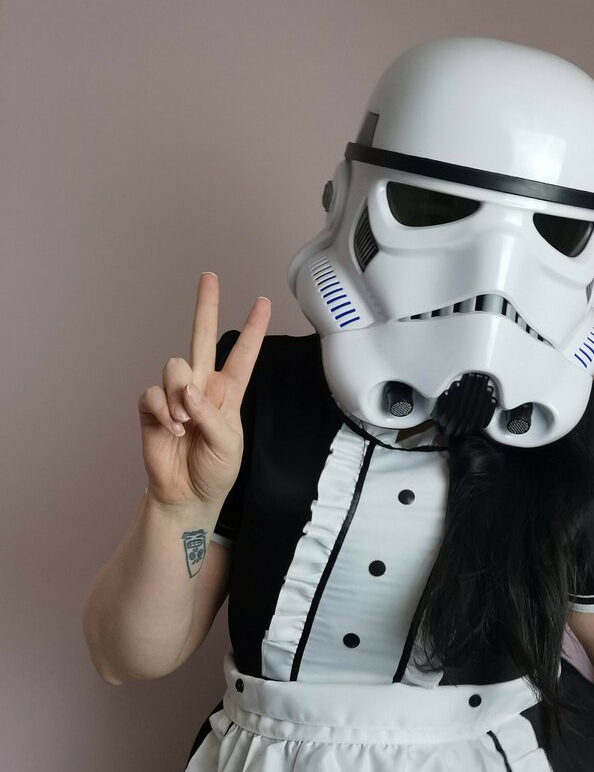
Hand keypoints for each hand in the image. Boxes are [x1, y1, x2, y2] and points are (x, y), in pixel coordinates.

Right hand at [138, 272, 269, 508]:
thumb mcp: (229, 446)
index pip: (243, 355)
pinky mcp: (152, 407)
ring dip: (180, 393)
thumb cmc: (215, 470)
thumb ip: (213, 416)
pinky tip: (171, 427)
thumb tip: (189, 391)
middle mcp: (202, 386)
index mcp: (228, 392)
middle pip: (201, 337)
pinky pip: (153, 392)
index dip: (253, 330)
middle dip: (205, 306)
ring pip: (175, 365)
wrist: (187, 495)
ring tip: (185, 422)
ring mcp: (175, 394)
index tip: (263, 302)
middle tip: (209, 276)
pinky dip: (163, 410)